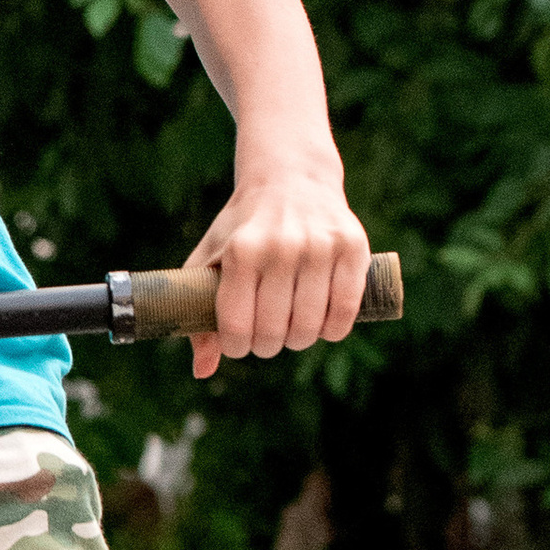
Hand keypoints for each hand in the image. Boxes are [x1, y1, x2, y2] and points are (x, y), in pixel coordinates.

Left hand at [182, 167, 371, 380]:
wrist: (290, 178)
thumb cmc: (243, 227)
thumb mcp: (211, 258)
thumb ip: (197, 311)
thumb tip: (202, 371)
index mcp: (241, 251)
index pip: (236, 327)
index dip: (237, 348)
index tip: (239, 343)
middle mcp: (280, 247)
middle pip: (273, 332)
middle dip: (267, 346)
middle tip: (267, 337)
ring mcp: (319, 246)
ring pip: (310, 327)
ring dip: (299, 341)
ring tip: (292, 331)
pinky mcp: (352, 247)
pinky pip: (345, 312)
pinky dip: (333, 330)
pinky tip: (323, 326)